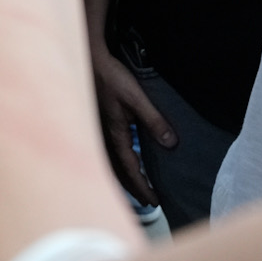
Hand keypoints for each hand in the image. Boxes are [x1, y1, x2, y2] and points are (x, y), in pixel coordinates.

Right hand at [90, 45, 176, 205]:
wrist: (91, 60)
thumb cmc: (112, 77)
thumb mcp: (137, 98)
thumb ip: (154, 120)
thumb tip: (170, 144)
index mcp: (115, 134)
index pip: (130, 169)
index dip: (142, 186)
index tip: (154, 201)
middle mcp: (106, 136)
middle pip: (118, 171)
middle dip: (133, 187)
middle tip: (148, 201)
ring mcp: (100, 129)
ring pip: (111, 162)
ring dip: (125, 177)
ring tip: (138, 186)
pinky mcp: (100, 122)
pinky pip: (109, 152)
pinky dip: (118, 163)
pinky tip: (124, 160)